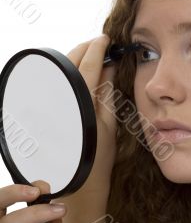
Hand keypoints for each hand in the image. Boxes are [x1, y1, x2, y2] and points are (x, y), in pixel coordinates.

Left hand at [66, 35, 117, 192]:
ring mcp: (52, 106)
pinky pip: (57, 83)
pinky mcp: (48, 111)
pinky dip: (70, 74)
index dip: (98, 49)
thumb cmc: (97, 159)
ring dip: (77, 60)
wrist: (78, 183)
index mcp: (81, 104)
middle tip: (100, 46)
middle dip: (85, 49)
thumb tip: (110, 67)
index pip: (89, 66)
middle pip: (71, 62)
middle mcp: (62, 102)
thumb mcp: (108, 125)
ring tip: (93, 59)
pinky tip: (80, 76)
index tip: (105, 39)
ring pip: (63, 71)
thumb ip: (108, 94)